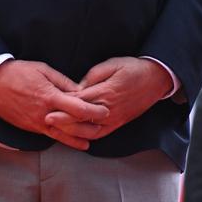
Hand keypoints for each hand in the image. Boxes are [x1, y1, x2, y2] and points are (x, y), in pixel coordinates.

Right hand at [0, 60, 109, 150]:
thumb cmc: (18, 72)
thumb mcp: (43, 70)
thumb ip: (63, 82)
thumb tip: (80, 90)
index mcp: (49, 97)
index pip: (78, 108)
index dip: (94, 111)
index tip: (106, 111)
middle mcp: (44, 114)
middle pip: (73, 127)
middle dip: (90, 128)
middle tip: (103, 127)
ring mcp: (36, 123)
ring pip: (61, 136)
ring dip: (77, 139)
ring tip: (90, 141)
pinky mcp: (29, 128)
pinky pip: (49, 135)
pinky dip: (62, 138)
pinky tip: (70, 139)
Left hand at [46, 57, 172, 138]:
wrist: (155, 79)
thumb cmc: (132, 68)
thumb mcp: (112, 64)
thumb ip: (93, 75)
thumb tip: (79, 86)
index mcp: (106, 92)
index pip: (81, 101)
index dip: (64, 104)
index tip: (50, 104)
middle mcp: (110, 109)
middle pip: (83, 118)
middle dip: (63, 120)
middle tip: (47, 119)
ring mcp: (115, 119)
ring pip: (90, 130)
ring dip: (72, 131)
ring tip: (56, 129)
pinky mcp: (118, 123)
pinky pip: (101, 134)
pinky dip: (87, 136)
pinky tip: (75, 135)